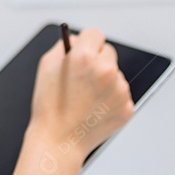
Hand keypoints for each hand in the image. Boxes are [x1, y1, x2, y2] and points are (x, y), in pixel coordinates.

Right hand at [26, 26, 134, 165]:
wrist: (58, 141)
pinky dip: (110, 99)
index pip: (95, 33)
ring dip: (105, 81)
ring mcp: (119, 90)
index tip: (84, 49)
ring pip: (115, 74)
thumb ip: (64, 45)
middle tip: (83, 76)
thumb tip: (78, 39)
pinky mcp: (127, 107)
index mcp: (85, 57)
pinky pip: (120, 94)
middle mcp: (106, 71)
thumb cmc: (49, 106)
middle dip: (97, 60)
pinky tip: (94, 109)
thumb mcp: (47, 66)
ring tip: (85, 98)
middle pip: (108, 51)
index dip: (86, 42)